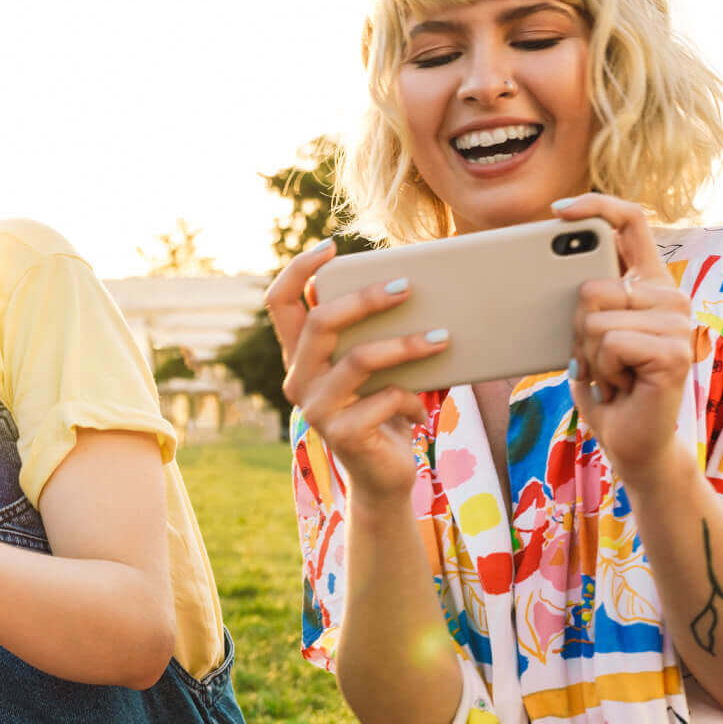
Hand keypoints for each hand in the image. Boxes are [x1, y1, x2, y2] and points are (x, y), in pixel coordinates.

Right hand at [265, 240, 446, 501]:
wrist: (384, 477)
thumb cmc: (383, 410)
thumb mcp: (375, 366)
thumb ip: (370, 332)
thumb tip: (406, 282)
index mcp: (300, 355)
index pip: (278, 303)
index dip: (298, 269)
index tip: (332, 246)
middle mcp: (298, 379)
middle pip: (320, 321)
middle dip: (366, 298)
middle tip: (407, 286)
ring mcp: (316, 408)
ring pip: (359, 358)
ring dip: (406, 345)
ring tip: (443, 336)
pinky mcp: (342, 434)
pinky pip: (384, 399)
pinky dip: (412, 397)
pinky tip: (423, 407)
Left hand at [554, 193, 692, 475]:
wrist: (631, 440)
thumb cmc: (605, 385)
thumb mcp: (584, 334)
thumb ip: (580, 300)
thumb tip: (538, 270)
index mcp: (648, 283)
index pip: (630, 222)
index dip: (596, 206)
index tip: (558, 211)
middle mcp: (669, 296)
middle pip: (591, 286)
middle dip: (576, 329)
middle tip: (598, 357)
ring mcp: (677, 322)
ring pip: (594, 318)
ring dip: (589, 355)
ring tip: (612, 374)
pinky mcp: (674, 351)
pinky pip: (609, 343)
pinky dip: (603, 370)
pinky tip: (624, 385)